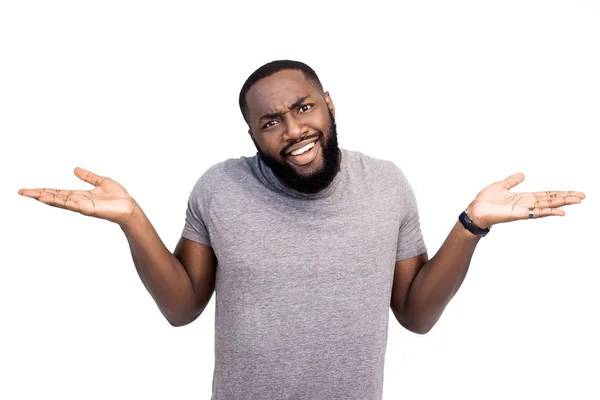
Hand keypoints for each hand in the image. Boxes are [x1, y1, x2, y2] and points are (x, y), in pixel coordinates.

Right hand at [18, 167, 136, 225]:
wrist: (129, 206)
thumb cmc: (118, 197)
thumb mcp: (101, 181)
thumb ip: (88, 176)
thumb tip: (75, 169)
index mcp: (79, 195)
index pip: (57, 192)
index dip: (43, 190)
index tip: (29, 190)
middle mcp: (77, 201)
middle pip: (54, 197)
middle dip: (37, 194)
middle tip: (21, 192)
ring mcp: (81, 206)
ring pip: (58, 200)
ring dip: (44, 197)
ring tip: (30, 194)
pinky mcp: (86, 209)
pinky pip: (69, 203)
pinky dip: (58, 200)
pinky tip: (47, 198)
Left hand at [466, 172, 584, 227]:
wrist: (474, 211)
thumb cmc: (484, 201)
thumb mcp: (500, 186)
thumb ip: (512, 181)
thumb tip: (523, 174)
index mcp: (523, 197)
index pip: (545, 195)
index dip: (559, 193)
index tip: (573, 193)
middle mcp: (526, 204)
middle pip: (550, 200)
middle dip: (566, 198)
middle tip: (583, 196)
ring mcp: (524, 209)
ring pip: (547, 205)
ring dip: (562, 203)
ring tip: (577, 201)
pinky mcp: (518, 214)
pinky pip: (536, 212)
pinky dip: (549, 212)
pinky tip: (561, 212)